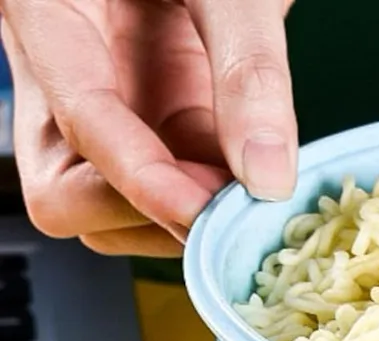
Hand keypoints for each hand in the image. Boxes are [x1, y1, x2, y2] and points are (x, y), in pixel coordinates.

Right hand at [0, 0, 296, 256]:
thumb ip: (249, 66)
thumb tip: (267, 177)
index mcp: (49, 11)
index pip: (78, 119)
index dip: (137, 179)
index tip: (201, 209)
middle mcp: (64, 74)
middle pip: (67, 192)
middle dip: (146, 210)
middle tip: (230, 202)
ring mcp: (111, 109)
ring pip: (113, 212)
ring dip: (181, 219)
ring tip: (248, 192)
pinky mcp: (156, 129)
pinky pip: (169, 197)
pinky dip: (210, 209)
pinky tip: (254, 192)